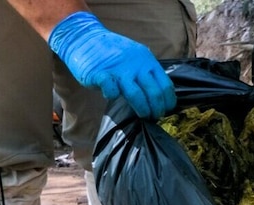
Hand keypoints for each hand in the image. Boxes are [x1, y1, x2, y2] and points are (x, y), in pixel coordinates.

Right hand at [48, 12, 174, 117]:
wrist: (85, 38)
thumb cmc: (111, 53)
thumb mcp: (135, 58)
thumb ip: (145, 73)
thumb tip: (158, 96)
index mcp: (147, 61)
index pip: (165, 85)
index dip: (168, 101)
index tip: (165, 111)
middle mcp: (136, 65)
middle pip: (154, 93)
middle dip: (157, 109)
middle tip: (153, 117)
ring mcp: (119, 70)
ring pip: (137, 95)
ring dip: (142, 109)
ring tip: (143, 116)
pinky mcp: (101, 74)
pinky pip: (112, 90)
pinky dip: (113, 96)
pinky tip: (112, 97)